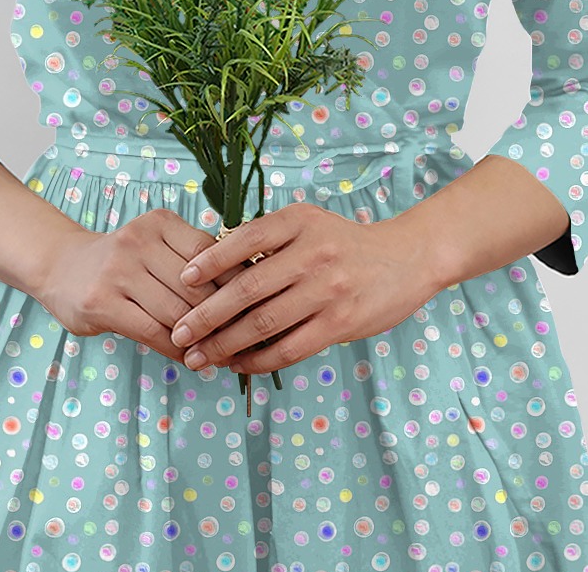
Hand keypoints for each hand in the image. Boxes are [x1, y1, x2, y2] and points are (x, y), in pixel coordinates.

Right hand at [36, 208, 246, 364]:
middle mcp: (138, 241)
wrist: (62, 266)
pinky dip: (177, 349)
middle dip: (224, 316)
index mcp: (160, 222)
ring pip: (177, 312)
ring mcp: (117, 271)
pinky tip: (190, 358)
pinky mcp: (102, 303)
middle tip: (246, 339)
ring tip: (222, 353)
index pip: (210, 254)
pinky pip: (153, 332)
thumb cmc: (125, 259)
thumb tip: (248, 288)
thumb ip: (193, 259)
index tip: (256, 305)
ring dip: (203, 338)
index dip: (236, 283)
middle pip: (196, 287)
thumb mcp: (157, 242)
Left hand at [168, 203, 446, 375]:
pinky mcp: (340, 323)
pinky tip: (238, 365)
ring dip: (225, 344)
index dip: (210, 261)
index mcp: (299, 222)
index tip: (182, 280)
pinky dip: (258, 360)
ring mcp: (328, 290)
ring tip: (199, 356)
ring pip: (263, 323)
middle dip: (207, 314)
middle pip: (247, 288)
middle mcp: (312, 253)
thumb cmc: (344, 243)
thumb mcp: (308, 224)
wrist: (406, 259)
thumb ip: (268, 239)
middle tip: (180, 333)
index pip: (244, 240)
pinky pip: (289, 348)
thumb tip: (211, 263)